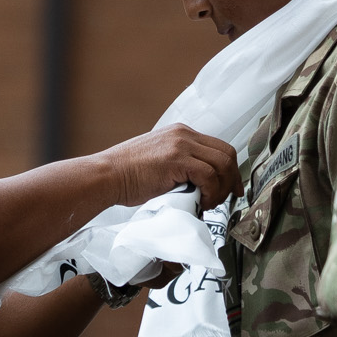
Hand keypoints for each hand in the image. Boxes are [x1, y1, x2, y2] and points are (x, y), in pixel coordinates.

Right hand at [107, 121, 241, 209]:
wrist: (105, 176)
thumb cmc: (125, 176)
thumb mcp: (158, 160)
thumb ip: (179, 165)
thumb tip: (198, 185)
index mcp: (180, 133)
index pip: (218, 147)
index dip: (230, 170)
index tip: (230, 187)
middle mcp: (183, 134)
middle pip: (226, 153)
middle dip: (232, 179)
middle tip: (227, 198)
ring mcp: (181, 145)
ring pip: (222, 164)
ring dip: (221, 189)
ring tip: (209, 203)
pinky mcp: (177, 160)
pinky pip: (209, 176)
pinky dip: (211, 192)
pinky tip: (201, 202)